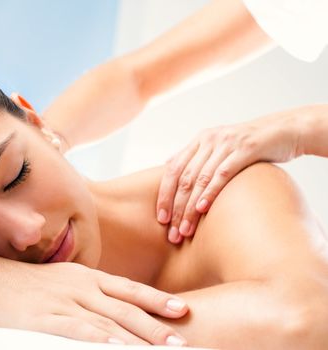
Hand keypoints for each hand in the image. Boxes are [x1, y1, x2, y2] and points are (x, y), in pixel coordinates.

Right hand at [0, 256, 187, 345]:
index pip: (129, 288)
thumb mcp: (65, 278)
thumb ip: (91, 288)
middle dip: (155, 326)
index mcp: (87, 276)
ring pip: (107, 323)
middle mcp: (80, 287)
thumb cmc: (30, 281)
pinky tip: (115, 349)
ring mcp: (64, 302)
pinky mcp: (45, 319)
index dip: (156, 299)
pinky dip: (98, 340)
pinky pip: (77, 331)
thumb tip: (116, 302)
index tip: (180, 309)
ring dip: (135, 339)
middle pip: (125, 308)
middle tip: (181, 340)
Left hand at [156, 112, 299, 242]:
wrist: (287, 129)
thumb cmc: (252, 146)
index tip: (160, 219)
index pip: (173, 170)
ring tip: (185, 229)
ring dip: (190, 207)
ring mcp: (226, 143)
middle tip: (172, 232)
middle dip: (175, 208)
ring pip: (200, 179)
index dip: (164, 195)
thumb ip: (197, 156)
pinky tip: (202, 209)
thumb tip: (170, 164)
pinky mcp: (245, 149)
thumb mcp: (221, 146)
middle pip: (184, 178)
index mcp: (199, 140)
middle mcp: (209, 140)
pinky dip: (210, 192)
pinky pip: (222, 174)